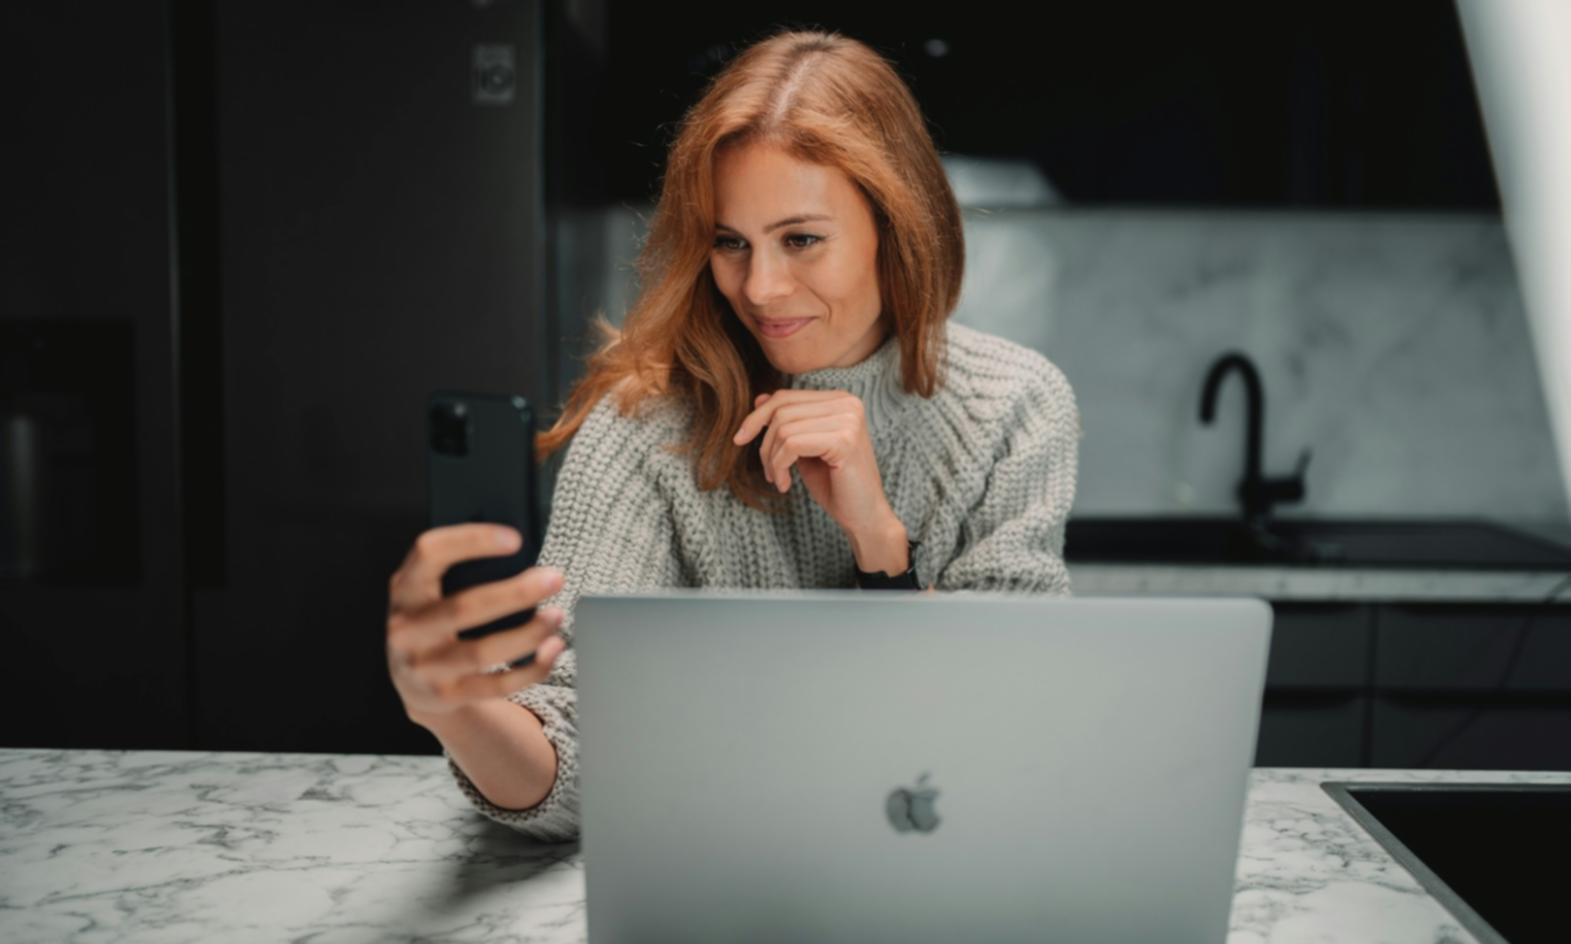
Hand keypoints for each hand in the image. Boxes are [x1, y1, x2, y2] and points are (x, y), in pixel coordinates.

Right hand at [386, 523, 567, 720]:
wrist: (412, 682)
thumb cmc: (435, 620)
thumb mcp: (431, 591)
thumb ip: (460, 571)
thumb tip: (522, 557)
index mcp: (405, 589)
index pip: (429, 553)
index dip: (471, 541)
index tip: (515, 539)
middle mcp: (407, 629)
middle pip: (464, 608)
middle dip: (516, 593)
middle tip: (554, 579)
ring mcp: (423, 667)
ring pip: (482, 652)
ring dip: (528, 634)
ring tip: (557, 615)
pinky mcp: (447, 696)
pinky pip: (497, 685)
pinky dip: (532, 668)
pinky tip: (552, 649)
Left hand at [732, 389, 896, 540]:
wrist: (865, 516)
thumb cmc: (835, 484)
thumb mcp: (805, 448)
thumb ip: (788, 423)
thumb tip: (759, 398)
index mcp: (840, 400)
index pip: (785, 397)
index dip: (757, 418)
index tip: (740, 439)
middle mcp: (848, 403)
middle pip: (781, 410)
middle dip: (764, 444)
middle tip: (768, 472)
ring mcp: (848, 419)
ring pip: (783, 428)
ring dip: (772, 460)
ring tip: (779, 480)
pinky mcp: (844, 440)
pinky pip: (791, 445)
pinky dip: (779, 467)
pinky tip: (786, 485)